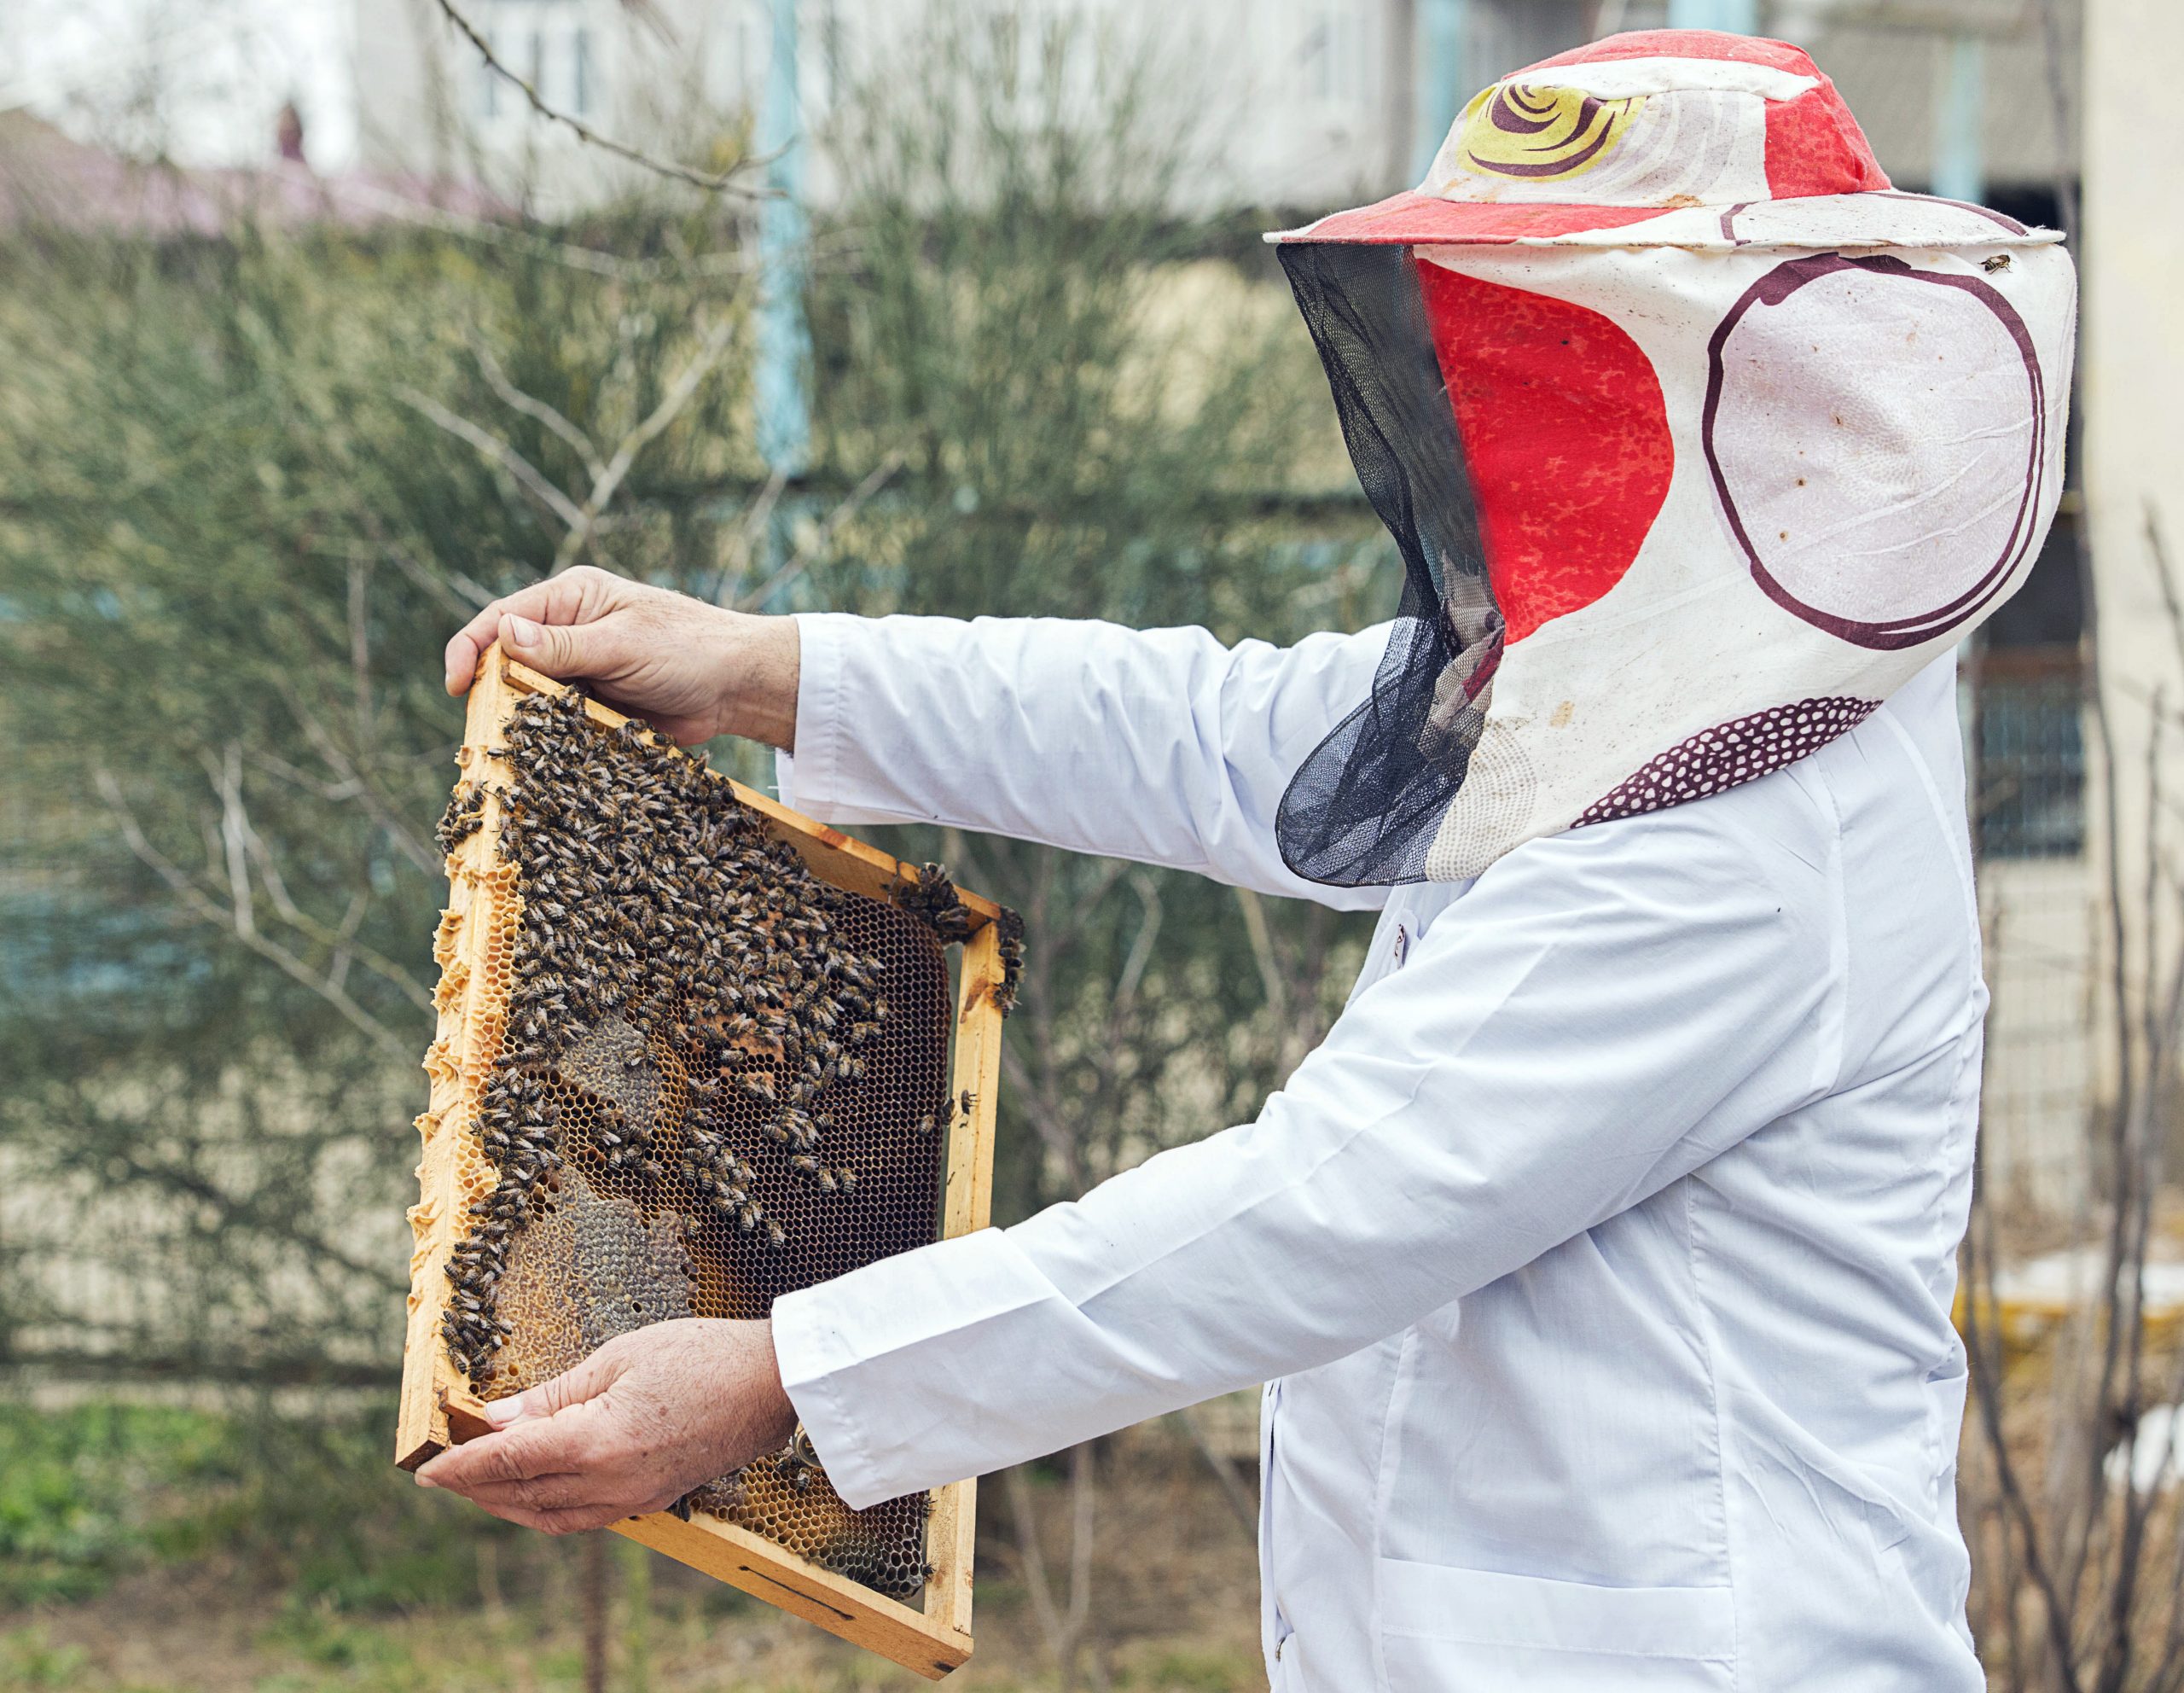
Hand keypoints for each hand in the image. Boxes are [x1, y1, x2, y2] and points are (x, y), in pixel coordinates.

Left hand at [414, 1318, 797, 1534]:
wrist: (773, 1383)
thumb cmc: (703, 1354)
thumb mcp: (618, 1357)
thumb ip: (554, 1394)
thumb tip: (499, 1419)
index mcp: (598, 1442)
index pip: (508, 1461)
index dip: (462, 1465)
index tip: (427, 1468)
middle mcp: (611, 1483)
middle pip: (522, 1495)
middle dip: (476, 1486)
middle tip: (443, 1472)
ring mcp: (634, 1498)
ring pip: (549, 1515)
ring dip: (508, 1503)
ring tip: (480, 1483)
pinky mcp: (653, 1498)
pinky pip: (582, 1516)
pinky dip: (546, 1507)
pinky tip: (537, 1487)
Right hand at [442, 565, 801, 750]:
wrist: (738, 687)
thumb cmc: (689, 648)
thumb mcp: (623, 644)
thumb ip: (564, 645)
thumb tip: (503, 636)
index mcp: (571, 599)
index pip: (502, 618)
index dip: (471, 648)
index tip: (455, 684)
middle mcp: (569, 630)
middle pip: (508, 660)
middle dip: (491, 690)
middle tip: (480, 725)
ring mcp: (581, 669)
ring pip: (530, 696)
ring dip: (522, 719)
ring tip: (509, 746)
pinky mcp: (596, 704)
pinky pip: (559, 721)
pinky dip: (550, 738)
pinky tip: (544, 757)